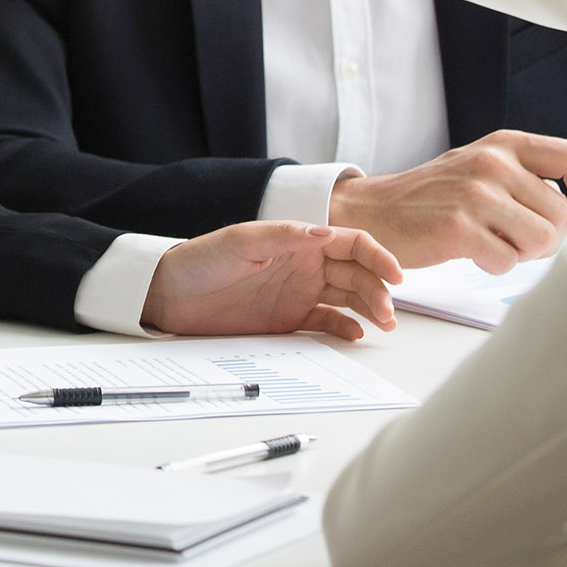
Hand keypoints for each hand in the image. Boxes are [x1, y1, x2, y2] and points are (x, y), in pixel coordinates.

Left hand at [141, 221, 400, 338]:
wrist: (171, 295)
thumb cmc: (201, 260)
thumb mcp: (241, 242)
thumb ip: (283, 236)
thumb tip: (324, 231)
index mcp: (298, 240)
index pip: (350, 242)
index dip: (378, 255)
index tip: (395, 275)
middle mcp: (304, 264)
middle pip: (356, 273)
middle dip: (378, 289)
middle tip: (387, 313)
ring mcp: (299, 291)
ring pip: (348, 297)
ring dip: (369, 308)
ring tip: (382, 325)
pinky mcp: (290, 318)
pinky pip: (327, 322)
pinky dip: (345, 328)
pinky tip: (355, 335)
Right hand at [328, 130, 566, 271]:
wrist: (374, 210)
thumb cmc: (433, 197)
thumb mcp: (479, 168)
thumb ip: (525, 179)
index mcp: (501, 145)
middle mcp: (490, 163)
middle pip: (560, 214)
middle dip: (546, 238)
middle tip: (516, 239)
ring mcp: (473, 194)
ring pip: (540, 240)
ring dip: (522, 252)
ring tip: (492, 242)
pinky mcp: (457, 228)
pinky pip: (507, 260)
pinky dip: (494, 265)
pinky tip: (470, 250)